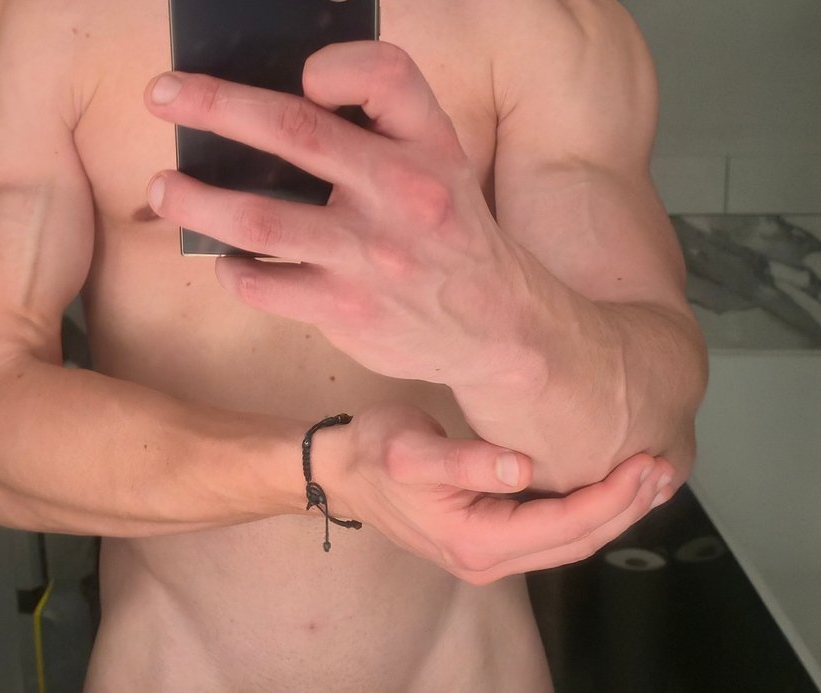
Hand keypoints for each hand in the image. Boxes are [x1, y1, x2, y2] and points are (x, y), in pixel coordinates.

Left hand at [145, 42, 528, 390]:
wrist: (500, 326)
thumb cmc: (447, 224)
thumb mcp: (439, 157)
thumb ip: (379, 117)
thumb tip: (278, 87)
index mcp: (427, 141)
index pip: (385, 74)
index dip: (336, 64)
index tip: (298, 70)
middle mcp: (402, 191)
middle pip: (295, 131)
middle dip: (216, 106)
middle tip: (160, 93)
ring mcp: (372, 255)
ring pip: (260, 218)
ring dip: (197, 200)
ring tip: (160, 188)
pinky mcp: (348, 310)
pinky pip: (265, 284)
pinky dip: (234, 269)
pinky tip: (224, 258)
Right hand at [317, 404, 673, 583]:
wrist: (343, 469)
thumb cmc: (375, 453)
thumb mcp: (411, 450)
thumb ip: (467, 460)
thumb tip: (522, 468)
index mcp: (479, 540)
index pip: (565, 526)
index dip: (611, 497)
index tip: (646, 463)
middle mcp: (492, 559)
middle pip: (578, 540)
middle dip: (626, 507)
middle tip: (666, 467)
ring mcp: (492, 553)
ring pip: (570, 540)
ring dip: (614, 509)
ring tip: (652, 476)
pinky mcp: (492, 535)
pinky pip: (554, 530)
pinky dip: (589, 507)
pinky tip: (608, 483)